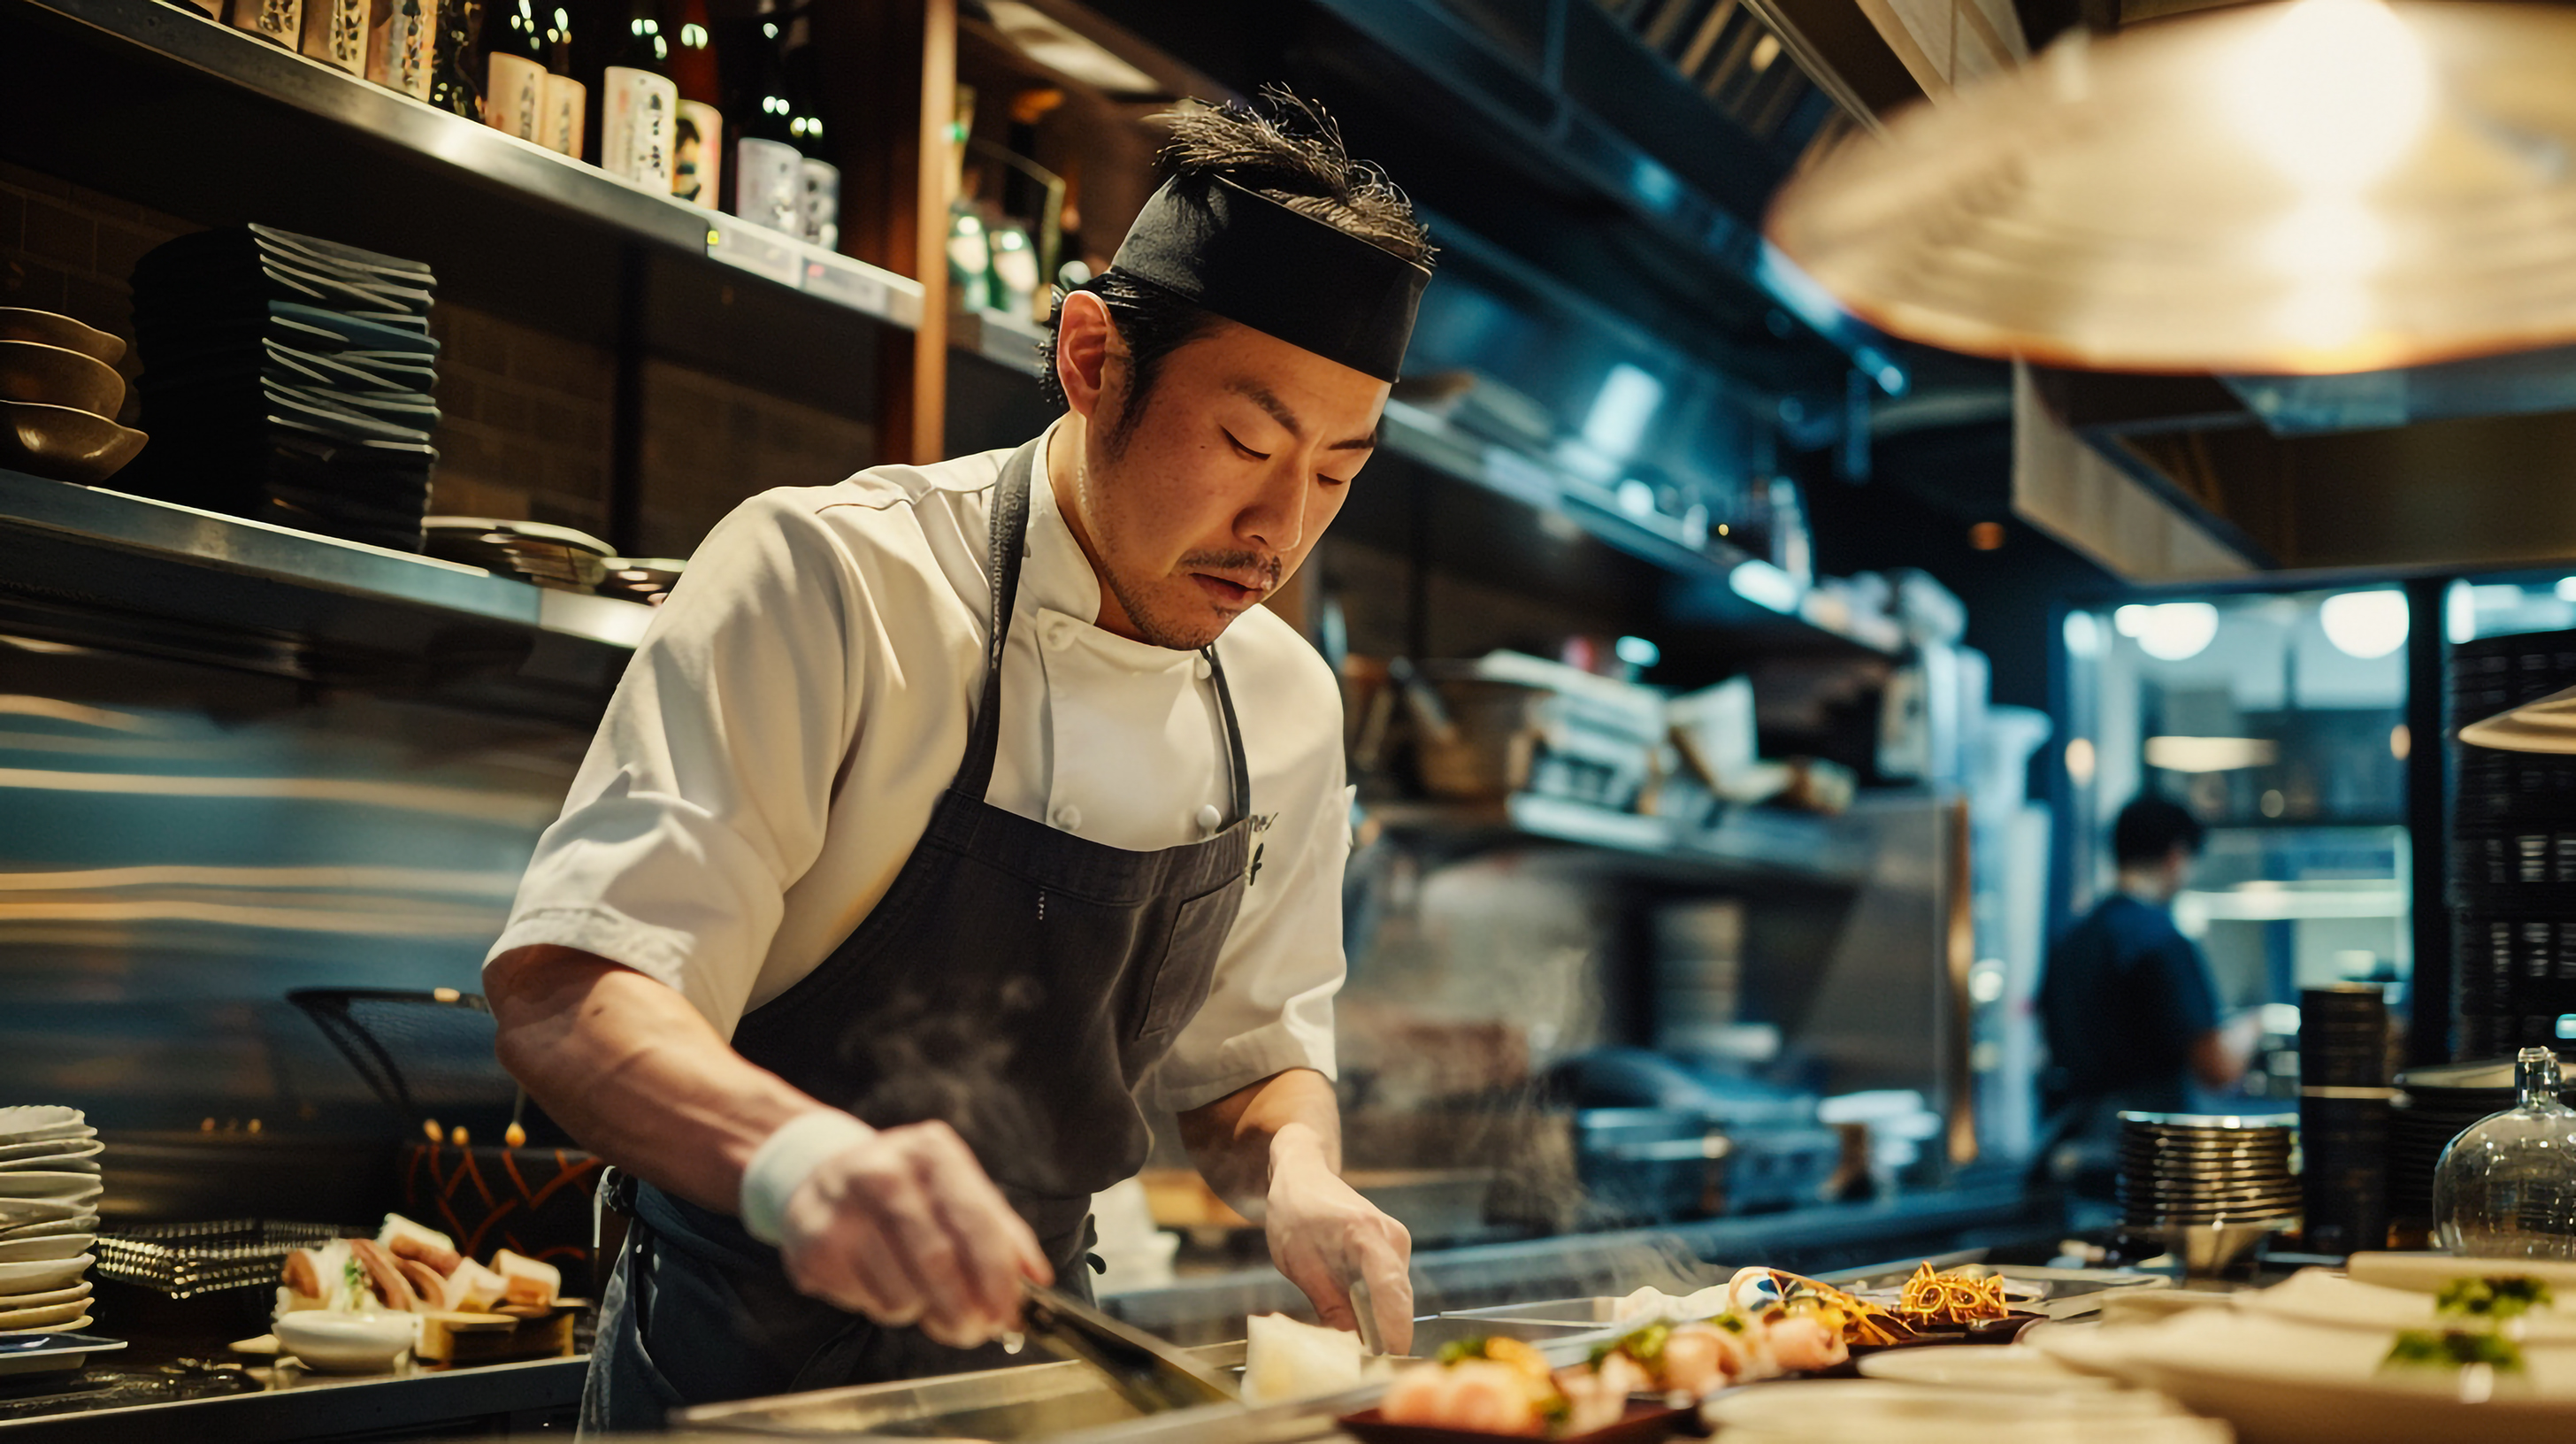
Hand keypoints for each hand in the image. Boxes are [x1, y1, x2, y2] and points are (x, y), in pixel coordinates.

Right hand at [775, 1119, 1053, 1348]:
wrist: (818, 1172)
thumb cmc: (905, 1188)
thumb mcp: (956, 1189)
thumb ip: (1001, 1232)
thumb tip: (1036, 1278)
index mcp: (930, 1151)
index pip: (974, 1220)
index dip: (996, 1276)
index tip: (1009, 1313)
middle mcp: (882, 1171)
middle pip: (936, 1262)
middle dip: (963, 1310)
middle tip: (973, 1331)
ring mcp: (841, 1207)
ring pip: (900, 1293)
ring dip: (923, 1313)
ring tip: (923, 1297)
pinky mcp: (813, 1245)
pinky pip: (867, 1303)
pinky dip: (885, 1306)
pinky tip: (884, 1282)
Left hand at [1263, 1130, 1412, 1354]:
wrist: (1305, 1176)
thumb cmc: (1295, 1214)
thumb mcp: (1299, 1264)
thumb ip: (1328, 1306)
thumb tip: (1349, 1349)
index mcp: (1364, 1232)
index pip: (1388, 1287)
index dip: (1392, 1327)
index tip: (1388, 1360)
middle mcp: (1391, 1237)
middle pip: (1399, 1300)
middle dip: (1386, 1338)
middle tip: (1363, 1371)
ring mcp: (1399, 1243)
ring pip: (1397, 1300)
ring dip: (1380, 1324)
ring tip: (1354, 1348)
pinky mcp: (1397, 1252)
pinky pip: (1392, 1291)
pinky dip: (1379, 1311)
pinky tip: (1357, 1322)